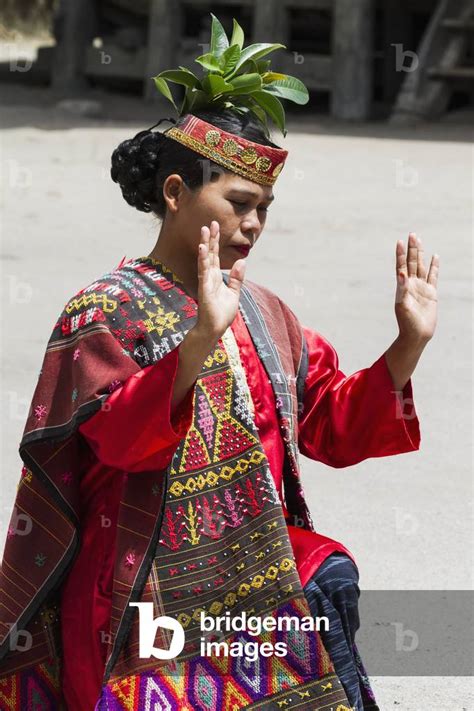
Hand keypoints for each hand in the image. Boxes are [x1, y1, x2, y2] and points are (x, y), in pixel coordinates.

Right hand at [196, 220, 245, 337]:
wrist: (213, 330)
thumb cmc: (221, 314)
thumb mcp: (234, 294)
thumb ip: (237, 278)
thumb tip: (242, 261)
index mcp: (215, 277)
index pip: (215, 256)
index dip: (215, 241)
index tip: (216, 227)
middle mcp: (209, 277)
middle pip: (210, 254)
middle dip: (210, 238)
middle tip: (210, 222)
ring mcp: (206, 282)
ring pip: (205, 259)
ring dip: (204, 244)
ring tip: (204, 229)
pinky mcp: (204, 289)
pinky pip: (203, 272)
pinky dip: (203, 259)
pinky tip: (202, 248)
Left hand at [395, 233, 438, 343]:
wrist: (417, 335)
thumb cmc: (407, 322)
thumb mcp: (402, 305)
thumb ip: (402, 289)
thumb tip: (401, 273)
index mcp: (402, 286)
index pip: (401, 266)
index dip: (401, 254)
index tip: (400, 242)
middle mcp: (411, 284)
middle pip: (412, 262)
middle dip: (412, 249)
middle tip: (412, 234)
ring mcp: (421, 288)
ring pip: (421, 266)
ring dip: (421, 254)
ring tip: (419, 240)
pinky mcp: (431, 293)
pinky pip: (433, 276)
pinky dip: (434, 266)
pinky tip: (435, 257)